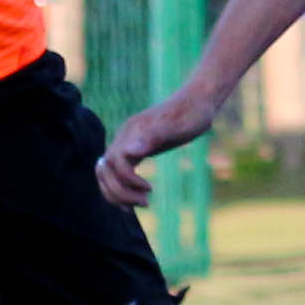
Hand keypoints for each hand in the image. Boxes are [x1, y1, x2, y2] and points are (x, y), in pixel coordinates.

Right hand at [97, 84, 212, 210]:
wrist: (199, 100)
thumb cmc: (192, 113)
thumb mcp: (178, 126)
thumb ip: (153, 138)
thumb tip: (129, 152)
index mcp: (133, 131)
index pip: (114, 163)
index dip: (127, 180)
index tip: (150, 189)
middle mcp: (125, 137)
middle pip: (105, 170)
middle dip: (120, 192)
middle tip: (145, 203)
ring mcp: (128, 143)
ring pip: (107, 173)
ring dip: (117, 193)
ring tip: (141, 204)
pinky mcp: (136, 149)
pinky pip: (119, 171)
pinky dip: (122, 188)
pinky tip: (137, 199)